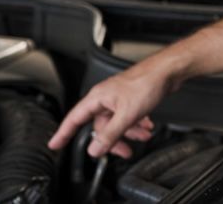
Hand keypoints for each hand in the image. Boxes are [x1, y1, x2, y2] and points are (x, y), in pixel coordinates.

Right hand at [46, 56, 172, 158]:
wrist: (167, 71)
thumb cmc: (147, 82)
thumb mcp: (127, 115)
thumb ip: (110, 134)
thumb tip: (95, 149)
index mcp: (98, 98)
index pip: (74, 119)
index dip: (63, 133)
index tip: (55, 144)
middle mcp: (105, 97)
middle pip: (100, 125)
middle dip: (112, 140)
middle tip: (123, 151)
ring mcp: (118, 97)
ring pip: (117, 122)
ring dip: (129, 132)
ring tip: (142, 137)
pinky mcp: (131, 98)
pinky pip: (128, 116)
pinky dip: (136, 124)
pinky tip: (146, 126)